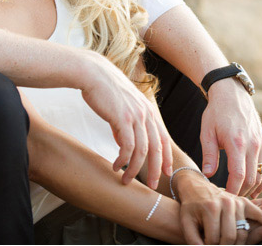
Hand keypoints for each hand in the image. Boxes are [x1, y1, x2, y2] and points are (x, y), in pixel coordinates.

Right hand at [79, 50, 172, 187]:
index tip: (168, 173)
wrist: (93, 74)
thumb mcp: (122, 108)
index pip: (163, 138)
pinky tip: (115, 166)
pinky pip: (127, 146)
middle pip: (157, 147)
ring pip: (142, 150)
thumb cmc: (105, 90)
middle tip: (154, 186)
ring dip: (135, 168)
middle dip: (157, 169)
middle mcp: (146, 114)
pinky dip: (123, 160)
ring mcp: (135, 116)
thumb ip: (126, 125)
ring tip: (126, 180)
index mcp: (148, 111)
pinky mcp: (122, 118)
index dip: (166, 157)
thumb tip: (123, 143)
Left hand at [175, 171, 261, 244]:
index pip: (215, 239)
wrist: (196, 187)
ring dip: (236, 243)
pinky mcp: (245, 202)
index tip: (204, 244)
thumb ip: (192, 239)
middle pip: (230, 237)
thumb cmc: (190, 207)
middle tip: (216, 244)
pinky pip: (259, 214)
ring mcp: (238, 201)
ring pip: (242, 233)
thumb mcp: (185, 222)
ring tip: (227, 243)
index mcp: (211, 208)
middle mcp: (227, 203)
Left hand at [200, 78, 261, 196]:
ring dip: (251, 189)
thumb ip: (209, 155)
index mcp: (237, 142)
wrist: (232, 93)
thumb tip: (208, 175)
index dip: (232, 191)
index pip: (239, 175)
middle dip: (241, 193)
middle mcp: (252, 144)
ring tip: (239, 197)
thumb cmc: (216, 112)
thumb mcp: (207, 132)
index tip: (224, 199)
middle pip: (251, 178)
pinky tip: (254, 189)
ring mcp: (260, 143)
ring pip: (261, 174)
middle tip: (229, 201)